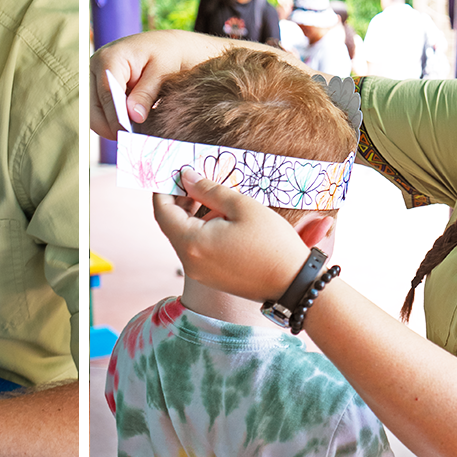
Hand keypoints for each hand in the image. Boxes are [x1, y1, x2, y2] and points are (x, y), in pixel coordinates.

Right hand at [90, 31, 247, 137]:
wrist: (163, 47)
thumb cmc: (165, 55)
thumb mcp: (161, 72)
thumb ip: (146, 93)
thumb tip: (133, 117)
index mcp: (110, 58)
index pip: (107, 93)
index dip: (117, 117)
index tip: (129, 134)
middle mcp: (94, 67)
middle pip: (92, 107)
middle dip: (110, 125)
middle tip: (131, 139)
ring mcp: (91, 78)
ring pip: (91, 113)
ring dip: (109, 125)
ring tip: (131, 133)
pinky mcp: (94, 88)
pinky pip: (96, 112)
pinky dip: (110, 121)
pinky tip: (127, 125)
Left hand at [152, 172, 313, 301]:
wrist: (294, 284)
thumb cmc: (272, 243)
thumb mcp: (242, 207)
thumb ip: (209, 190)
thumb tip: (186, 178)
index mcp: (192, 243)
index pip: (162, 211)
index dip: (163, 189)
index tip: (173, 171)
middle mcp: (189, 261)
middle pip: (171, 225)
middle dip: (178, 200)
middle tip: (193, 178)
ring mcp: (199, 273)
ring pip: (184, 237)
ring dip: (191, 215)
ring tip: (211, 195)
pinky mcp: (211, 277)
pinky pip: (196, 249)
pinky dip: (200, 230)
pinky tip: (220, 217)